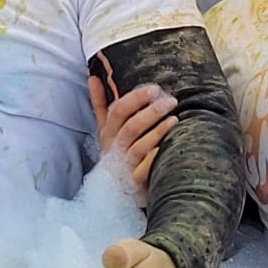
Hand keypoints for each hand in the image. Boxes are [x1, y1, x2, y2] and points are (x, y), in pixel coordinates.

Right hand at [90, 76, 176, 196]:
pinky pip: (143, 171)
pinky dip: (153, 159)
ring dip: (156, 132)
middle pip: (130, 128)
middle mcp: (115, 148)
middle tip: (170, 101)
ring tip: (174, 119)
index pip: (118, 112)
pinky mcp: (135, 182)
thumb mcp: (104, 129)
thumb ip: (99, 103)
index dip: (135, 99)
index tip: (154, 88)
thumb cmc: (114, 153)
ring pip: (139, 147)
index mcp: (108, 133)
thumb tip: (93, 77)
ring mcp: (125, 165)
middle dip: (150, 112)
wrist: (115, 190)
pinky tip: (165, 148)